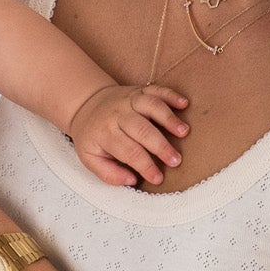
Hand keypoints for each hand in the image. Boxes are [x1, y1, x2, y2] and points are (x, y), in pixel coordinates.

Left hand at [66, 83, 189, 187]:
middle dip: (161, 146)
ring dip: (169, 118)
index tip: (158, 178)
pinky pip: (156, 90)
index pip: (129, 152)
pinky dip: (171, 95)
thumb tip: (131, 180)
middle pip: (142, 130)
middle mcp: (118, 115)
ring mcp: (130, 100)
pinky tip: (184, 104)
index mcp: (105, 133)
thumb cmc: (92, 135)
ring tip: (184, 132)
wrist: (85, 105)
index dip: (145, 166)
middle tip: (176, 160)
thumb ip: (108, 173)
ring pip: (151, 106)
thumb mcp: (89, 158)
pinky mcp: (139, 91)